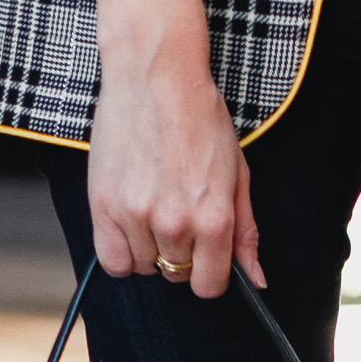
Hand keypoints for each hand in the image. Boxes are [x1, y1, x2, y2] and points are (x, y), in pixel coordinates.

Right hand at [88, 0, 261, 298]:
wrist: (156, 75)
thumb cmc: (201, 119)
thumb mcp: (238, 175)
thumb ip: (246, 233)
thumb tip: (257, 280)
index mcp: (214, 219)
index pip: (209, 286)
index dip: (209, 275)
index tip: (204, 259)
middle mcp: (176, 223)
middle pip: (177, 275)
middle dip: (181, 255)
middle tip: (177, 215)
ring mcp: (137, 215)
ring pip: (145, 267)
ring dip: (150, 248)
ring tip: (152, 208)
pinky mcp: (104, 204)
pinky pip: (113, 261)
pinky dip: (122, 252)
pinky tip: (131, 227)